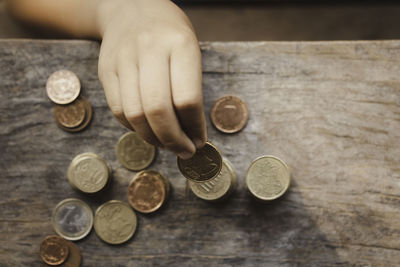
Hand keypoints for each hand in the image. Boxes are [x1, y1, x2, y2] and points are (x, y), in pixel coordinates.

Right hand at [96, 0, 205, 158]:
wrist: (130, 8)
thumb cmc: (169, 34)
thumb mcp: (190, 50)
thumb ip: (190, 89)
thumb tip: (191, 134)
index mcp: (180, 44)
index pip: (188, 99)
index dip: (194, 128)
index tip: (200, 141)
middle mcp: (149, 50)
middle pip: (158, 110)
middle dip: (173, 140)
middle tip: (184, 151)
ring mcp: (123, 59)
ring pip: (135, 114)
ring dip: (153, 139)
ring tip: (167, 143)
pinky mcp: (105, 70)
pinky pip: (118, 110)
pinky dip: (134, 128)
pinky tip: (148, 129)